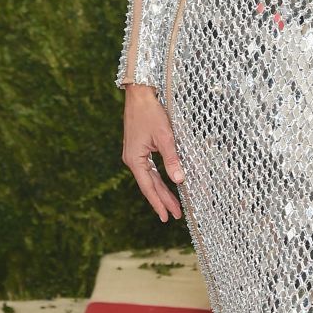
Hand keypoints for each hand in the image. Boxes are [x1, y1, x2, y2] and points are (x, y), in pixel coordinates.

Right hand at [122, 84, 185, 221]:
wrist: (139, 96)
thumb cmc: (151, 114)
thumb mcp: (165, 137)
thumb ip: (172, 159)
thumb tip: (179, 180)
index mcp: (134, 159)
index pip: (149, 187)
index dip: (159, 202)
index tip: (167, 216)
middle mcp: (132, 160)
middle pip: (149, 185)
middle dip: (162, 200)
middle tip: (174, 216)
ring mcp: (134, 155)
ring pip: (150, 179)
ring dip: (161, 191)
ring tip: (172, 206)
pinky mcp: (139, 149)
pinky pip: (149, 169)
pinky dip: (158, 179)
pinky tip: (165, 186)